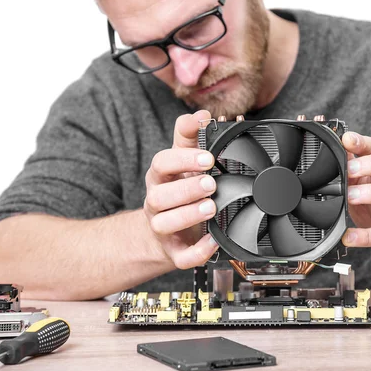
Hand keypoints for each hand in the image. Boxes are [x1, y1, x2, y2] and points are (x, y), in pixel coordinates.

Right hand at [143, 110, 218, 268]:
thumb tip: (202, 114)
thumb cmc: (178, 189)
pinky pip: (181, 257)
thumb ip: (191, 136)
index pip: (161, 164)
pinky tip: (212, 241)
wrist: (167, 230)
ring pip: (165, 224)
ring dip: (188, 215)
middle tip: (211, 183)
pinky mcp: (174, 252)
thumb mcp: (183, 161)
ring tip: (211, 207)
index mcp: (160, 178)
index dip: (183, 160)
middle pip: (160, 196)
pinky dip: (197, 252)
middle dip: (186, 189)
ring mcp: (163, 228)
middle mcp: (157, 202)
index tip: (208, 157)